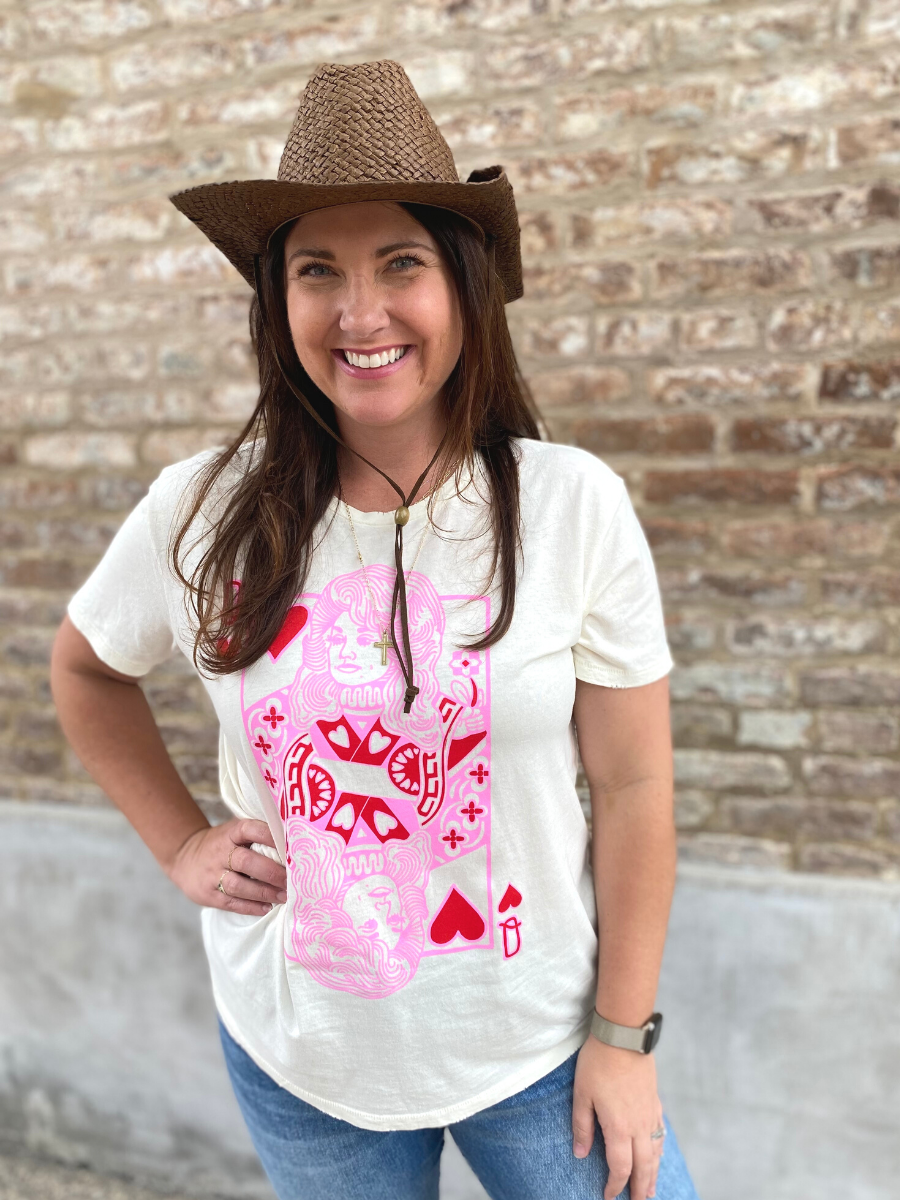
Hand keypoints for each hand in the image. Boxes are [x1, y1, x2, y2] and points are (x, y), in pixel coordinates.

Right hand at [167, 818, 287, 915]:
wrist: (185, 858)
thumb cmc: (223, 844)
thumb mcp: (234, 832)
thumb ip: (258, 833)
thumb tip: (294, 840)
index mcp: (231, 832)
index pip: (250, 829)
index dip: (270, 836)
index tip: (290, 846)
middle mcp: (220, 852)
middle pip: (246, 862)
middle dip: (272, 872)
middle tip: (292, 880)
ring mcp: (212, 874)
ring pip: (238, 885)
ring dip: (263, 892)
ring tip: (284, 897)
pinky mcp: (208, 894)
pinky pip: (230, 902)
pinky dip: (250, 907)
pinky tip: (267, 908)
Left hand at [572, 1034, 664, 1199]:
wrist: (624, 1035)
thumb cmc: (598, 1063)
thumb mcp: (581, 1094)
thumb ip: (582, 1127)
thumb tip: (581, 1154)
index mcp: (619, 1128)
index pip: (620, 1168)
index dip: (615, 1186)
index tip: (609, 1196)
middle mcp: (639, 1126)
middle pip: (643, 1167)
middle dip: (640, 1189)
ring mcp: (650, 1114)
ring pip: (655, 1153)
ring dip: (653, 1174)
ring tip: (651, 1190)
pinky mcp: (655, 1102)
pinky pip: (660, 1134)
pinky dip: (659, 1151)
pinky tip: (657, 1154)